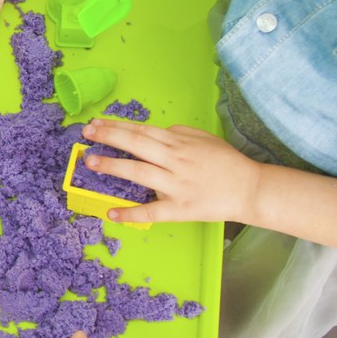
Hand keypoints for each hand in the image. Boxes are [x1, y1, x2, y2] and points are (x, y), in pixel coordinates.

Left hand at [78, 118, 264, 224]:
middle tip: (86, 134)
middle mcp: (175, 161)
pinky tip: (111, 212)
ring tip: (91, 161)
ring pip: (139, 173)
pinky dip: (131, 214)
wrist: (250, 189)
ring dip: (113, 166)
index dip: (117, 126)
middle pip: (137, 145)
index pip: (142, 131)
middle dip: (109, 137)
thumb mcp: (204, 138)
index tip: (96, 123)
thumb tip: (155, 131)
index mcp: (180, 143)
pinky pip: (152, 212)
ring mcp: (176, 185)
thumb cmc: (227, 163)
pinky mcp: (180, 209)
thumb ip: (179, 133)